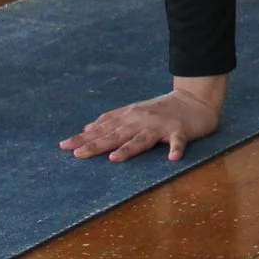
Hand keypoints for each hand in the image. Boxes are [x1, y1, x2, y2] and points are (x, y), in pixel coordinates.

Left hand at [60, 88, 220, 162]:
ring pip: (142, 139)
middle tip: (77, 154)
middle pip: (117, 134)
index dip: (84, 138)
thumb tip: (87, 129)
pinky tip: (172, 158)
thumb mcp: (133, 111)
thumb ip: (112, 120)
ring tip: (114, 158)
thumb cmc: (161, 109)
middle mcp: (141, 120)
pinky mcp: (180, 131)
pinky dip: (176, 148)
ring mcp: (161, 125)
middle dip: (97, 144)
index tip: (64, 146)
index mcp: (130, 116)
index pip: (103, 128)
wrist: (194, 100)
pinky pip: (178, 141)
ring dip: (129, 148)